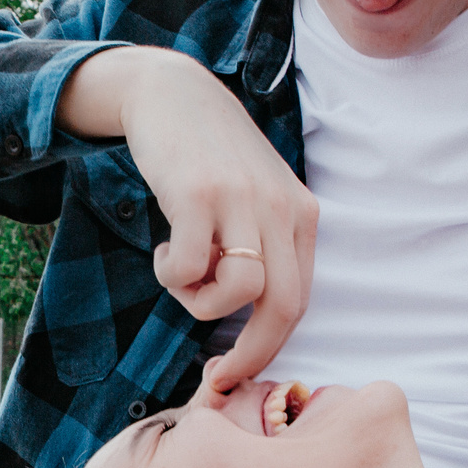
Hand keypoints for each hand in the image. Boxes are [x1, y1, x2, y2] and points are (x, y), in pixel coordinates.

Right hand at [57, 46, 314, 388]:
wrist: (173, 93)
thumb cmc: (209, 156)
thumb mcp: (254, 197)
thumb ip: (263, 244)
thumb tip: (250, 315)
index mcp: (300, 214)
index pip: (301, 301)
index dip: (271, 348)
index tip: (238, 371)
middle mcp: (279, 208)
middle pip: (282, 307)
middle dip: (250, 354)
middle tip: (218, 374)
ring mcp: (241, 200)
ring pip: (241, 291)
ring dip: (201, 303)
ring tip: (182, 275)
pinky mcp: (199, 194)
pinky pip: (192, 267)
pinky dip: (174, 276)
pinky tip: (167, 250)